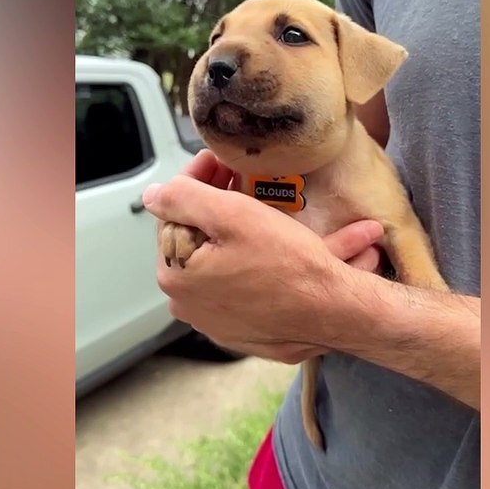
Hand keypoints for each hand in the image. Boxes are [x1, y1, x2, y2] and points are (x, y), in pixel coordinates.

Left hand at [144, 151, 384, 362]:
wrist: (335, 312)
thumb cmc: (288, 267)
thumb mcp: (232, 215)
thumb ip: (184, 197)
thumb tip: (155, 194)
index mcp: (176, 276)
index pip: (174, 215)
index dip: (196, 182)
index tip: (217, 161)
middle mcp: (189, 304)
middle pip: (198, 238)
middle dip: (221, 204)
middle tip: (241, 177)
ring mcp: (216, 319)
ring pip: (223, 259)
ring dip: (243, 229)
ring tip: (266, 201)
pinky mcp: (244, 327)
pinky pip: (245, 283)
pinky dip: (259, 260)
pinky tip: (280, 240)